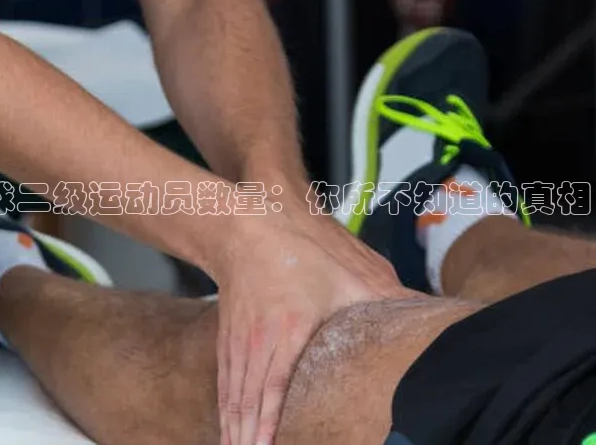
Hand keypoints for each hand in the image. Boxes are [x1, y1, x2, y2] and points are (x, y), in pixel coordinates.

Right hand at [212, 208, 401, 444]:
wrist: (245, 226)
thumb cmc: (297, 249)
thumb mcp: (346, 272)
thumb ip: (385, 298)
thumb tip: (426, 312)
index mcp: (285, 331)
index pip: (271, 391)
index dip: (267, 427)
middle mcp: (255, 342)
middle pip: (246, 403)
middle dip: (247, 438)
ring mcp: (238, 342)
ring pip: (233, 396)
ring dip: (233, 430)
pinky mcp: (228, 338)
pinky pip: (225, 382)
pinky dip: (225, 410)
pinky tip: (227, 427)